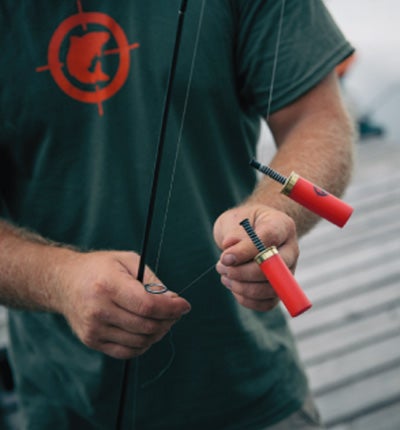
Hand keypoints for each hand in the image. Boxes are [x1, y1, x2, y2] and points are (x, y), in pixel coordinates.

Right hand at [56, 251, 190, 358]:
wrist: (64, 282)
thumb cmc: (101, 268)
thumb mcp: (128, 261)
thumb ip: (152, 281)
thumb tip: (174, 301)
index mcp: (108, 285)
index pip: (147, 306)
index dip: (171, 308)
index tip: (185, 305)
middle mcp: (98, 310)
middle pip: (146, 326)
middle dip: (169, 320)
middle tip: (175, 311)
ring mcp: (94, 329)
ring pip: (140, 341)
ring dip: (159, 332)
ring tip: (162, 319)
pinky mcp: (92, 341)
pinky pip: (127, 351)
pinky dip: (144, 343)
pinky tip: (147, 330)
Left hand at [213, 204, 298, 311]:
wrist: (251, 231)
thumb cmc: (242, 223)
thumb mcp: (234, 219)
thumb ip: (234, 233)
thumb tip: (230, 250)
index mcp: (281, 225)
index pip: (269, 239)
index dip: (246, 251)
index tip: (225, 257)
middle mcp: (290, 249)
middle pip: (273, 269)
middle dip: (242, 273)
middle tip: (221, 266)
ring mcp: (287, 271)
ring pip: (271, 289)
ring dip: (242, 287)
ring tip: (224, 275)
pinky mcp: (279, 288)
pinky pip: (267, 303)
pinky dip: (247, 299)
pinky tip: (234, 287)